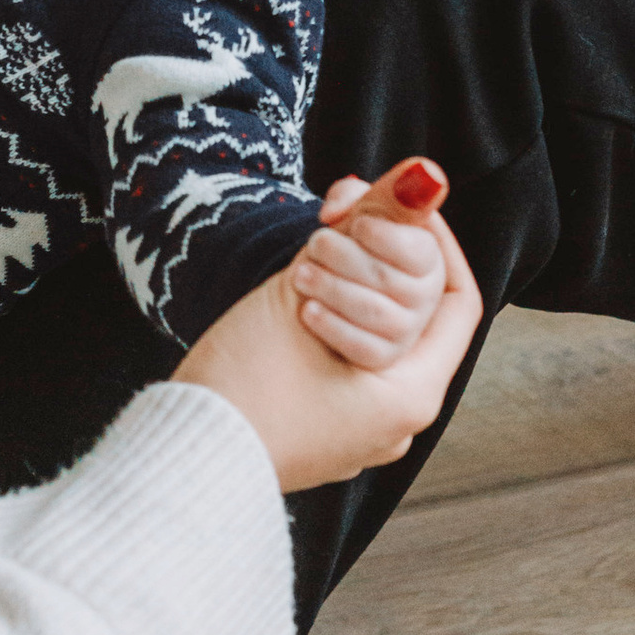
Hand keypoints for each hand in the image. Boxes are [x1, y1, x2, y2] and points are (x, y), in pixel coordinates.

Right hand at [178, 156, 479, 492]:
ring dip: (349, 291)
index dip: (435, 242)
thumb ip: (366, 232)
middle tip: (345, 223)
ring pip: (374, 343)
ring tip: (312, 257)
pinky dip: (329, 326)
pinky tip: (297, 296)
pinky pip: (342, 370)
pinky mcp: (317, 437)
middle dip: (380, 263)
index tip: (402, 205)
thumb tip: (421, 177)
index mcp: (410, 397)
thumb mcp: (301, 291)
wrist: (177, 457)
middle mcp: (393, 425)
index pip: (457, 301)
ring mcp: (355, 437)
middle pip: (413, 320)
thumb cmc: (244, 383)